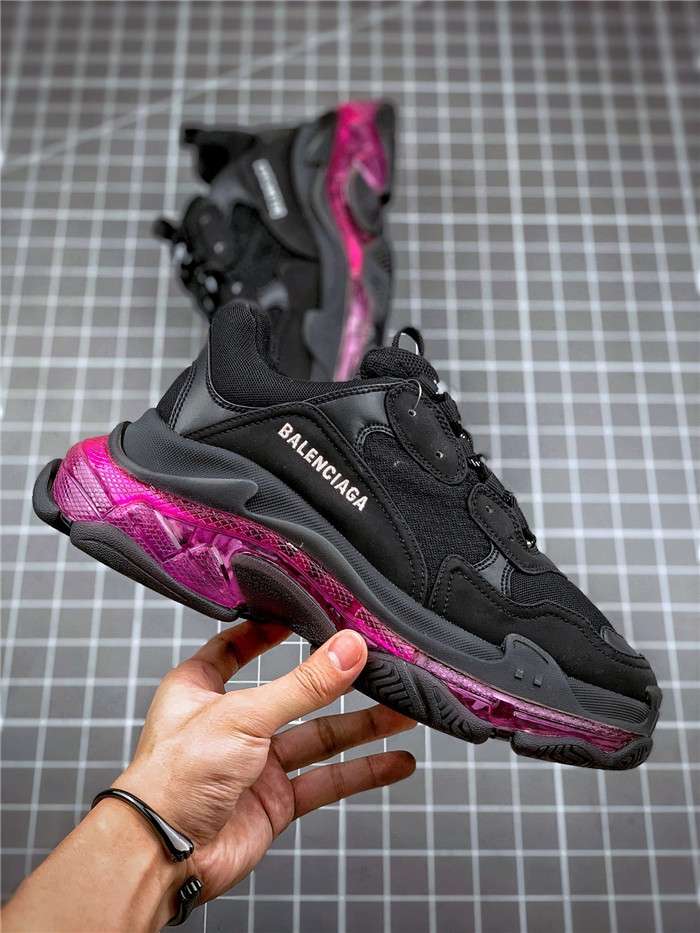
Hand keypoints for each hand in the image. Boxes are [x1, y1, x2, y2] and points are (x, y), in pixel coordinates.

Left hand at [116, 621, 415, 902]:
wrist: (165, 857)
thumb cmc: (174, 780)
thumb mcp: (243, 715)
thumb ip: (303, 685)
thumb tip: (348, 650)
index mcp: (202, 688)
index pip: (238, 646)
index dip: (271, 629)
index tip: (307, 615)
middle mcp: (230, 722)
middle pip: (294, 693)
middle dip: (338, 683)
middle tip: (379, 667)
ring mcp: (255, 763)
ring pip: (318, 737)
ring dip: (363, 727)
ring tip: (404, 712)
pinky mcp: (274, 800)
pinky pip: (326, 780)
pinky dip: (363, 772)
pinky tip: (395, 762)